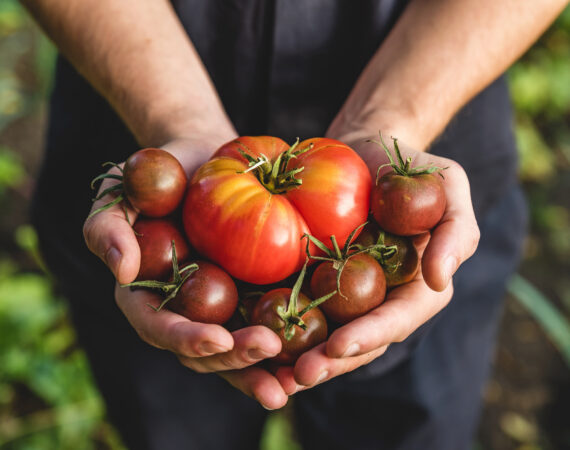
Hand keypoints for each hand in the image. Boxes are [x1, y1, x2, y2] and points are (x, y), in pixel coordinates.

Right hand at [83, 135, 288, 409]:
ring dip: (262, 370)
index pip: (159, 328)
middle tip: (268, 350)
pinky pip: (267, 325)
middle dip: (234, 361)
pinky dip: (288, 348)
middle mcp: (184, 312)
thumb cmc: (157, 173)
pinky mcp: (251, 295)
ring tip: (294, 382)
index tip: (219, 339)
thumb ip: (106, 228)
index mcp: (147, 297)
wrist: (204, 159)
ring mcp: (219, 308)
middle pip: (203, 352)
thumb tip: (121, 272)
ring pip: (237, 352)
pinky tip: (314, 356)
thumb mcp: (119, 191)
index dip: (186, 338)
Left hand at [275, 132, 478, 392]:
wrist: (365, 152)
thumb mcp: (448, 184)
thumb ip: (456, 230)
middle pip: (359, 340)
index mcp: (417, 287)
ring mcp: (347, 295)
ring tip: (274, 379)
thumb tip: (440, 279)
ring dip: (303, 359)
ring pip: (327, 336)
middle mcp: (381, 300)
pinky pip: (300, 309)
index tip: (341, 345)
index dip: (372, 334)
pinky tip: (255, 343)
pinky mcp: (316, 281)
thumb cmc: (412, 166)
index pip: (398, 318)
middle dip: (331, 362)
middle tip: (300, 376)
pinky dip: (281, 329)